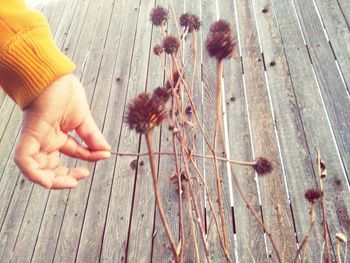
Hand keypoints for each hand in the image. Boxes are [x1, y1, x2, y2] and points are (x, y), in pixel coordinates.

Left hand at [14, 74, 110, 188]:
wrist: (54, 77)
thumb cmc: (64, 92)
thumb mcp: (83, 119)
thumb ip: (92, 137)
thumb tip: (106, 151)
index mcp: (59, 135)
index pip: (73, 153)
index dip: (88, 157)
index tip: (103, 156)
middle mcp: (46, 140)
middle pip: (52, 167)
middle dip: (67, 176)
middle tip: (82, 176)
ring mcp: (36, 139)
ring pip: (37, 169)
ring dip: (53, 180)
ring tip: (71, 182)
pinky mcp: (29, 136)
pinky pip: (25, 160)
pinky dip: (34, 174)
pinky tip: (49, 181)